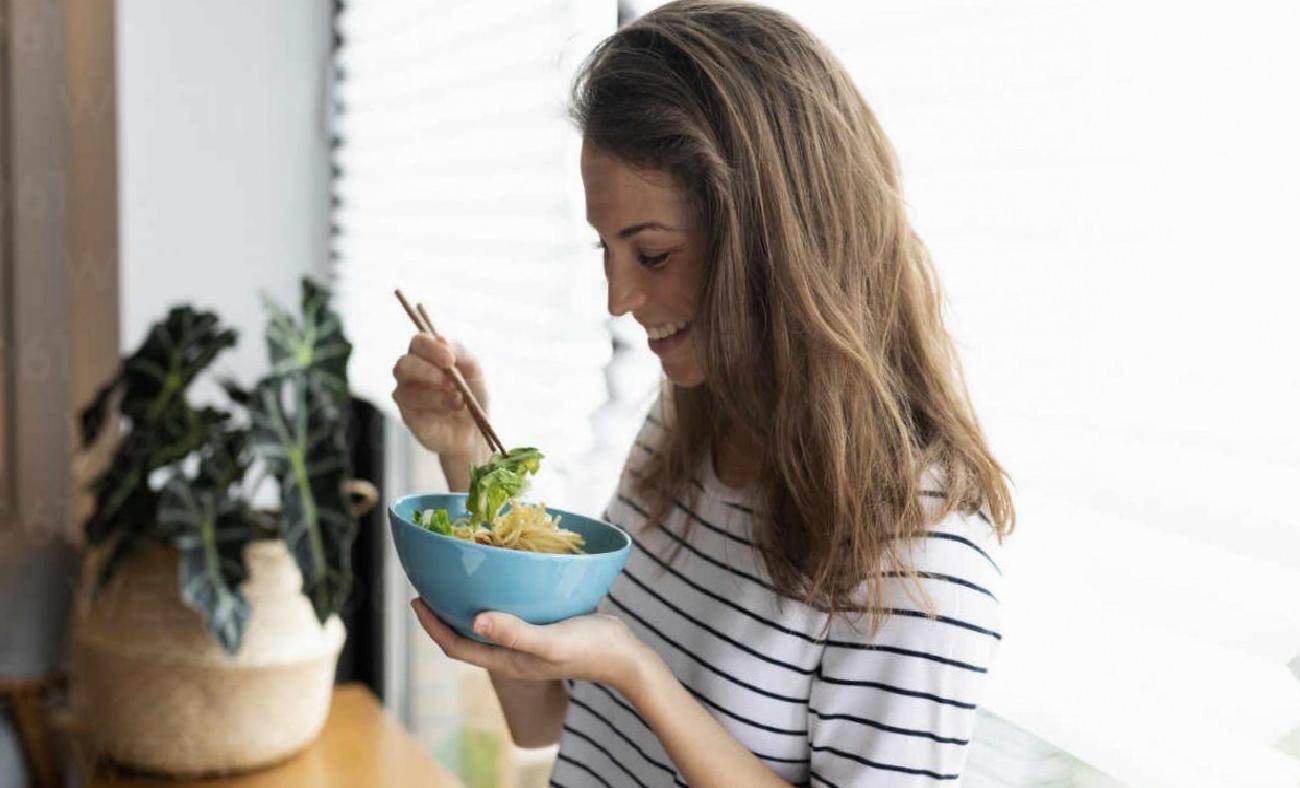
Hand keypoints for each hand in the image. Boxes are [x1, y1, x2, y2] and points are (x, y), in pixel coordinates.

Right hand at [391, 334, 489, 459]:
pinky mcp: (406, 414)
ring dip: (436, 392)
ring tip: (458, 398)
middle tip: (450, 380)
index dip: (430, 348)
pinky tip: (453, 407)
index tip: (449, 359)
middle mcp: (411, 372)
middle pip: (403, 363)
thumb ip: (460, 352)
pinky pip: (412, 406)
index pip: (418, 342)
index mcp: (426, 355)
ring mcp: (406, 393)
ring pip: (407, 387)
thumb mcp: (473, 370)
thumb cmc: (472, 395)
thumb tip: (441, 339)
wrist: (475, 429)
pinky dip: (435, 404)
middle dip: (427, 370)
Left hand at [410, 599, 651, 692]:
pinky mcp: (540, 631)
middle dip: (442, 616)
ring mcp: (525, 644)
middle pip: (464, 639)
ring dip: (465, 608)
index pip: (456, 647)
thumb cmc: (587, 649)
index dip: (432, 627)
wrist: (623, 655)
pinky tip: (499, 582)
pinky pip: (506, 618)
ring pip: (484, 628)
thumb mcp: (549, 640)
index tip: (417, 600)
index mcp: (506, 660)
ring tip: (455, 583)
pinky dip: (493, 601)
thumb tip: (474, 619)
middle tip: (428, 587)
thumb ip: (514, 631)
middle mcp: (510, 654)